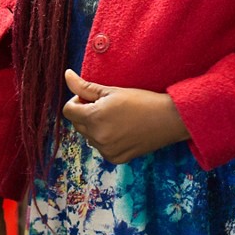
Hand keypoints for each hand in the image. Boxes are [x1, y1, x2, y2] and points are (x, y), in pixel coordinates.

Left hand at [60, 69, 189, 163]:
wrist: (167, 119)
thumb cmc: (140, 100)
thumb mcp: (110, 90)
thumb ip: (84, 86)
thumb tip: (66, 75)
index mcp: (94, 118)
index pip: (68, 111)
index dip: (76, 101)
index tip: (91, 97)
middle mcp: (97, 138)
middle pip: (77, 124)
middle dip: (85, 114)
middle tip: (106, 105)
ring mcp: (106, 151)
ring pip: (89, 136)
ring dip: (95, 127)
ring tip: (117, 118)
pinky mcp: (116, 159)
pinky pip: (101, 148)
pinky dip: (106, 140)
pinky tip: (122, 130)